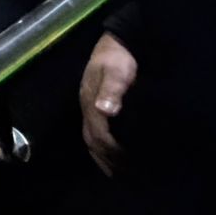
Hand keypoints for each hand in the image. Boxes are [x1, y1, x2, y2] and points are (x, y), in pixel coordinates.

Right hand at [80, 33, 136, 176]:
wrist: (118, 39)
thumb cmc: (119, 56)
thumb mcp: (117, 70)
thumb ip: (112, 89)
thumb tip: (104, 110)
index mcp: (91, 100)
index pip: (99, 134)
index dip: (112, 151)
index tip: (128, 164)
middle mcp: (87, 105)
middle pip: (91, 139)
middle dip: (105, 159)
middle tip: (122, 176)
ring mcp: (89, 103)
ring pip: (90, 136)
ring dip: (102, 155)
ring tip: (115, 170)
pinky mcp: (95, 102)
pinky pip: (94, 129)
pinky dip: (101, 145)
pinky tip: (110, 150)